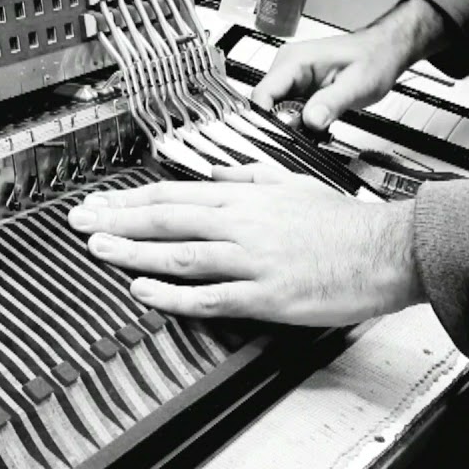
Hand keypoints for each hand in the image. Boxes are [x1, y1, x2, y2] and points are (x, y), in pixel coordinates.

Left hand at [67, 166, 425, 325]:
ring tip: (98, 248)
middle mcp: (242, 224)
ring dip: (134, 251)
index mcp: (244, 197)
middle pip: (167, 218)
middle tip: (80, 222)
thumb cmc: (343, 221)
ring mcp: (252, 260)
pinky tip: (144, 290)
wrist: (388, 248)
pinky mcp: (266, 294)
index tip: (98, 203)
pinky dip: (174, 294)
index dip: (129, 199)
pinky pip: (211, 295)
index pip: (173, 193)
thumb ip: (249, 178)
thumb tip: (215, 173)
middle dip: (117, 219)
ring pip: (181, 253)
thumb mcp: (292, 184)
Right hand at [252, 0, 448, 130]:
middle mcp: (286, 67)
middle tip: (306, 136)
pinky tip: (315, 124)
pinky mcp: (296, 88)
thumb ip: (332, 103)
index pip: (261, 94)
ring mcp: (290, 77)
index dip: (265, 119)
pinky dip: (297, 123)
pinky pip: (286, 110)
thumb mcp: (358, 84)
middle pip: (265, 106)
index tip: (279, 138)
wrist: (384, 51)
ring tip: (315, 129)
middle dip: (280, 126)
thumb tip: (311, 121)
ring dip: (290, 126)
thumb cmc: (375, 58)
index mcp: (295, 61)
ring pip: (274, 111)